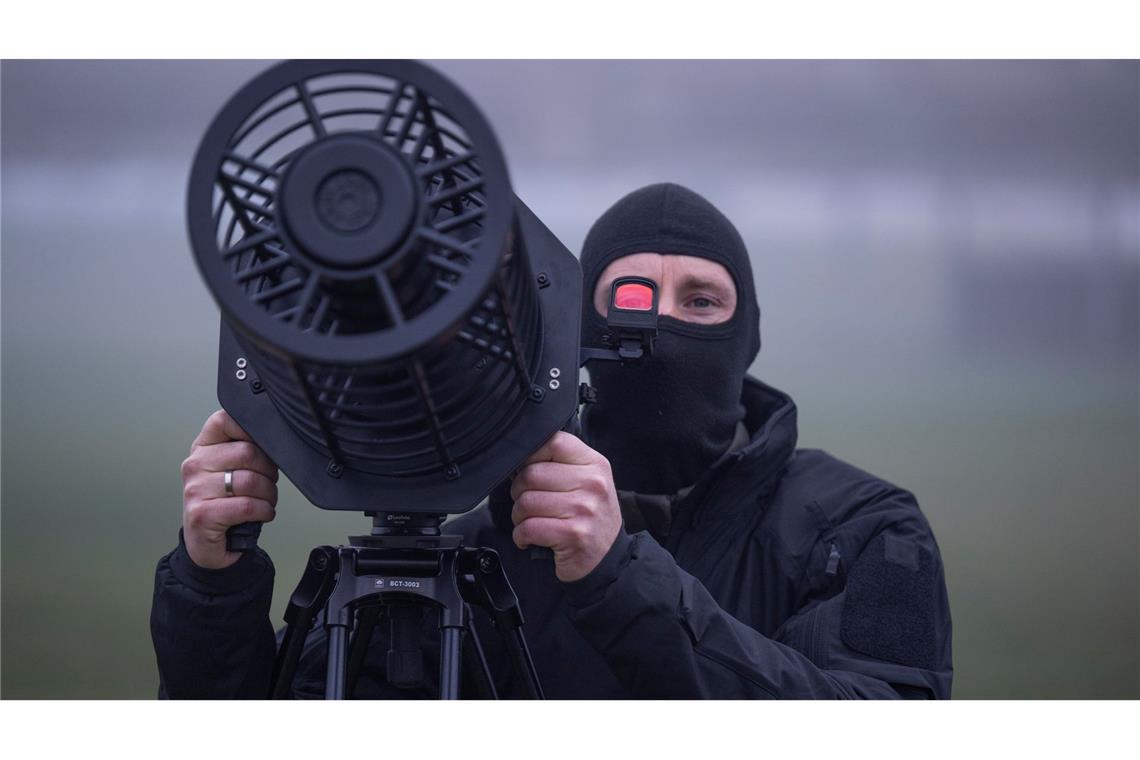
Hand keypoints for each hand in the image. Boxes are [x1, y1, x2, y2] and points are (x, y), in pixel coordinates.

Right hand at [180, 410, 278, 569]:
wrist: (207, 543)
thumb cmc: (224, 502)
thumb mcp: (231, 470)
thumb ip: (246, 449)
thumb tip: (276, 438)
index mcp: (202, 447)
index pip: (225, 419)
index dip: (252, 430)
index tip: (264, 447)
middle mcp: (194, 465)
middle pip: (248, 452)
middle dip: (269, 470)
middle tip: (268, 483)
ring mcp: (195, 490)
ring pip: (251, 481)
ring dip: (269, 494)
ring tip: (265, 500)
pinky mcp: (202, 514)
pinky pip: (247, 505)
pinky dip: (264, 511)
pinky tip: (262, 513)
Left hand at [509, 432, 621, 581]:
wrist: (607, 558)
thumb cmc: (590, 517)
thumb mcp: (587, 482)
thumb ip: (561, 465)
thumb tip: (519, 459)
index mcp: (595, 464)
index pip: (553, 442)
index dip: (531, 456)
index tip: (527, 471)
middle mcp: (593, 484)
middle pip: (531, 474)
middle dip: (518, 492)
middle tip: (527, 503)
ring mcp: (584, 509)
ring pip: (526, 502)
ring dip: (519, 516)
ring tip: (530, 522)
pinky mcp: (573, 535)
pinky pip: (528, 528)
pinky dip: (521, 536)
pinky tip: (530, 538)